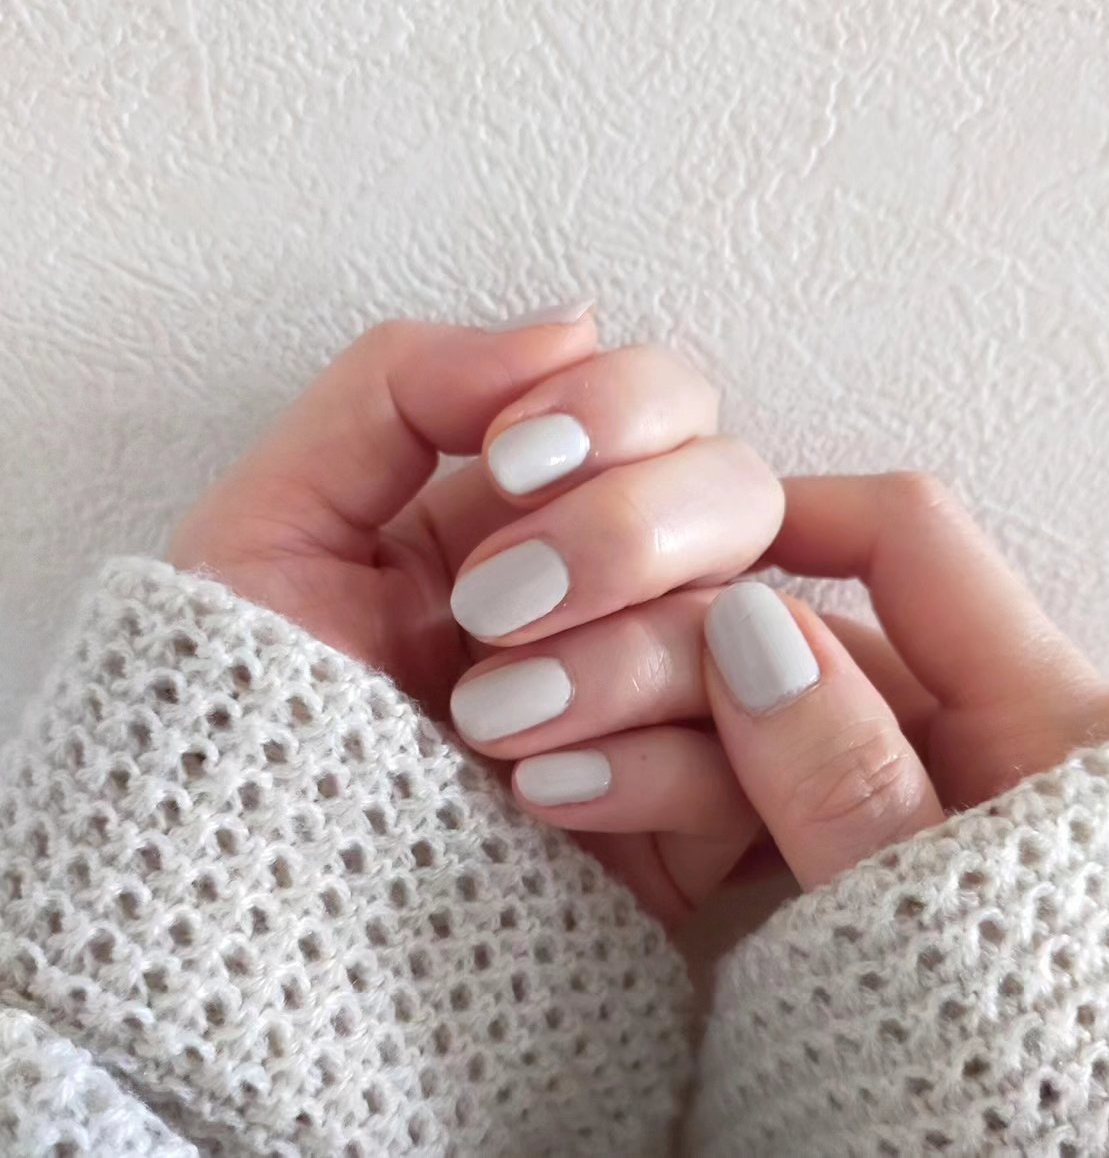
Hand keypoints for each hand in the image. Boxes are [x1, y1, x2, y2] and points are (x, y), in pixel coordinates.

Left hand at [171, 313, 782, 923]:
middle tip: (496, 606)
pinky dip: (649, 770)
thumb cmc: (245, 706)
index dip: (619, 410)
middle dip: (628, 533)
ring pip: (750, 629)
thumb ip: (399, 387)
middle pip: (740, 494)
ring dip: (619, 663)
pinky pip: (748, 769)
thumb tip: (573, 325)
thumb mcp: (281, 519)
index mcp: (533, 510)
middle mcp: (615, 591)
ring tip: (485, 727)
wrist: (244, 897)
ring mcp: (663, 703)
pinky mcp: (691, 819)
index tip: (513, 460)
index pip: (664, 403)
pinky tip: (539, 798)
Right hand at [513, 470, 1108, 911]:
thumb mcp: (937, 923)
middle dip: (656, 649)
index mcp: (1032, 715)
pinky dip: (653, 792)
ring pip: (739, 717)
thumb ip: (852, 783)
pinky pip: (729, 794)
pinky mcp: (821, 855)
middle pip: (790, 636)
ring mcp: (875, 796)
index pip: (900, 541)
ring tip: (528, 752)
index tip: (654, 534)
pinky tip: (568, 795)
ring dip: (630, 723)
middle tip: (530, 685)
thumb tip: (754, 625)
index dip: (781, 513)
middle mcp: (949, 735)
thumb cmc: (1037, 1072)